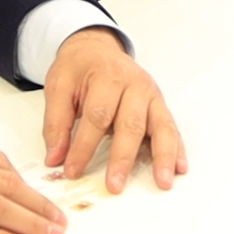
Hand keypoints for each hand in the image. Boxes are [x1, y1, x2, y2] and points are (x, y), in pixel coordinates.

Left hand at [41, 27, 185, 193]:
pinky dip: (176, 149)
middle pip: (130, 123)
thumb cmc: (78, 68)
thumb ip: (56, 122)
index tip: (73, 170)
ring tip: (162, 181)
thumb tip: (55, 157)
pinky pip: (170, 127)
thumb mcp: (58, 86)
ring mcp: (150, 94)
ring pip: (159, 126)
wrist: (96, 48)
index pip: (97, 116)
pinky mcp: (159, 104)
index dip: (84, 146)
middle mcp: (134, 84)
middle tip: (114, 185)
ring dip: (162, 156)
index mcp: (107, 75)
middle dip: (122, 157)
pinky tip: (179, 167)